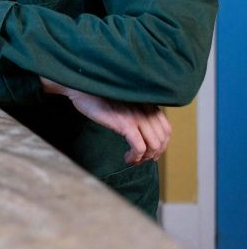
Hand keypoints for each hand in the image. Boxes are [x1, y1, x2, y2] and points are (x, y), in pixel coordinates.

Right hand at [43, 78, 171, 163]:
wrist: (82, 88)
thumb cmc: (97, 95)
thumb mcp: (123, 101)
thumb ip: (136, 111)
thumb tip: (142, 131)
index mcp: (148, 103)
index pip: (166, 128)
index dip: (162, 144)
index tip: (151, 153)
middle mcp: (146, 110)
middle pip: (162, 139)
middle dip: (154, 154)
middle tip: (140, 159)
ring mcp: (137, 117)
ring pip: (154, 145)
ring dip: (145, 157)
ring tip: (133, 160)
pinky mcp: (125, 124)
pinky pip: (139, 147)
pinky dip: (135, 157)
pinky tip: (127, 158)